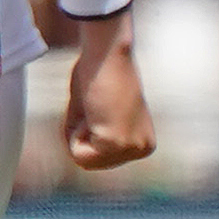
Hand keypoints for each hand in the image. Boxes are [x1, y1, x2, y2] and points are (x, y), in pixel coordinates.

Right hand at [64, 8, 155, 171]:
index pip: (96, 156)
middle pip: (90, 162)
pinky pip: (79, 154)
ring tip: (94, 108)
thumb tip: (76, 149)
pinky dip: (75, 130)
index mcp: (143, 142)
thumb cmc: (97, 74)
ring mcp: (132, 148)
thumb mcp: (95, 112)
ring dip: (77, 132)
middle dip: (80, 134)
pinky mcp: (117, 144)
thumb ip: (92, 132)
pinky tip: (93, 110)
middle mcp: (144, 148)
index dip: (84, 131)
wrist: (108, 56)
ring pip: (83, 160)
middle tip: (94, 106)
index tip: (98, 106)